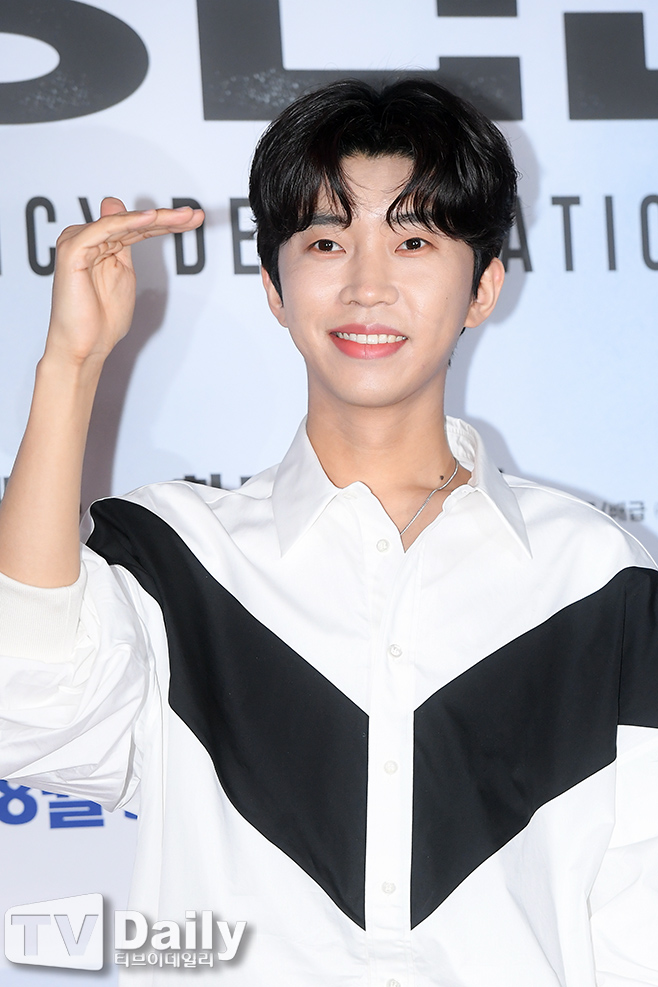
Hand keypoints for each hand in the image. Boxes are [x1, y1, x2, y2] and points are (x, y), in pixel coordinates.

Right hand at [44, 197, 204, 366]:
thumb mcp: (124, 277)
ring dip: (156, 217)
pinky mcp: (73, 250)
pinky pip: (104, 229)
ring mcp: (78, 242)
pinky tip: (151, 218)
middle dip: (167, 217)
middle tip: (193, 215)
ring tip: (182, 216)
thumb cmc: (101, 321)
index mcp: (101, 244)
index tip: (194, 220)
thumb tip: (133, 220)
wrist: (83, 347)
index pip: (138, 227)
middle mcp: (88, 239)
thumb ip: (128, 248)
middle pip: (133, 222)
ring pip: (122, 221)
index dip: (166, 222)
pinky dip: (128, 222)